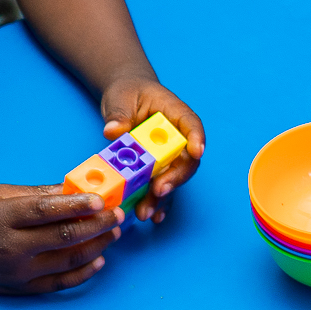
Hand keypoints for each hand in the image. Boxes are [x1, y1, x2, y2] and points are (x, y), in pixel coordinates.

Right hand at [0, 183, 122, 293]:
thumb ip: (35, 194)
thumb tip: (71, 190)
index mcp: (3, 217)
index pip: (49, 210)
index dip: (79, 205)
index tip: (102, 199)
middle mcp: (11, 247)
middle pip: (65, 236)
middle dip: (98, 225)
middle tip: (117, 215)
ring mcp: (15, 272)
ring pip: (68, 261)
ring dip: (96, 246)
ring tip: (113, 233)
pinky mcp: (18, 289)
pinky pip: (58, 284)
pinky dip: (82, 273)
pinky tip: (98, 260)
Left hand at [97, 75, 206, 219]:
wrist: (126, 98)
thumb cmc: (128, 92)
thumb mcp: (120, 97)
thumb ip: (119, 114)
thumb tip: (113, 131)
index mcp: (175, 113)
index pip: (192, 125)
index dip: (197, 139)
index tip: (196, 151)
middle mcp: (178, 138)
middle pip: (185, 160)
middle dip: (174, 178)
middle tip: (159, 191)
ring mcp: (170, 156)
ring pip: (173, 179)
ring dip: (161, 198)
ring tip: (146, 212)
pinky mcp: (159, 169)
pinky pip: (161, 187)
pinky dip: (157, 203)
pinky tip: (153, 217)